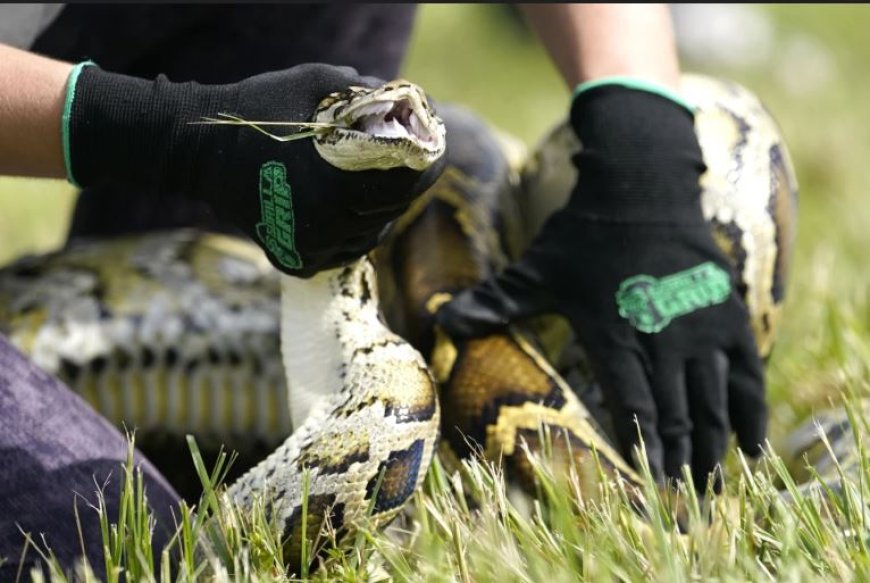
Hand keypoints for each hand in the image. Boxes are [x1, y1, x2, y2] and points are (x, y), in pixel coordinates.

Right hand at [64, 63, 444, 275]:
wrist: (197, 150)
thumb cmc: (258, 110)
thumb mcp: (316, 83)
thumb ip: (365, 92)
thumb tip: (404, 99)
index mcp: (342, 185)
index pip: (409, 184)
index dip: (428, 165)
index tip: (433, 151)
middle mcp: (331, 226)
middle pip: (392, 211)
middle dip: (403, 187)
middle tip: (407, 166)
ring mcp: (312, 248)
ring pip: (369, 236)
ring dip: (378, 213)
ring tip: (374, 188)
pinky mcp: (294, 260)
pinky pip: (340, 253)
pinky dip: (350, 234)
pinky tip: (347, 212)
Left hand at [435, 81, 765, 490]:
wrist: (641, 184)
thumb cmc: (584, 231)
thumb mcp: (536, 269)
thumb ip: (495, 301)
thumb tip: (441, 322)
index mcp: (616, 334)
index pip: (634, 404)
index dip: (644, 447)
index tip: (651, 485)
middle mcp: (663, 337)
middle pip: (677, 413)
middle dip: (681, 460)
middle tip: (685, 502)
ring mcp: (700, 326)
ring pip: (713, 401)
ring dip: (714, 445)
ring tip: (713, 483)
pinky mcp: (727, 313)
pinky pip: (747, 372)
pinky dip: (751, 411)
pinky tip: (754, 443)